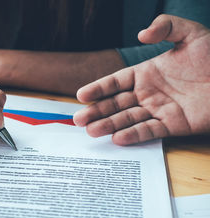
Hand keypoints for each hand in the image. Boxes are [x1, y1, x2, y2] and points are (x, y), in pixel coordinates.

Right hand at [73, 15, 209, 144]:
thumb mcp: (191, 33)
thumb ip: (165, 27)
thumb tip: (141, 34)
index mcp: (146, 73)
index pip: (116, 82)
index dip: (98, 89)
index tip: (81, 95)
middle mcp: (148, 93)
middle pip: (116, 103)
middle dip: (96, 111)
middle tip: (78, 120)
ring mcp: (159, 110)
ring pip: (128, 119)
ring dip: (109, 125)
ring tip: (91, 131)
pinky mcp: (172, 125)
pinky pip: (149, 131)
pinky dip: (133, 135)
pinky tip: (117, 138)